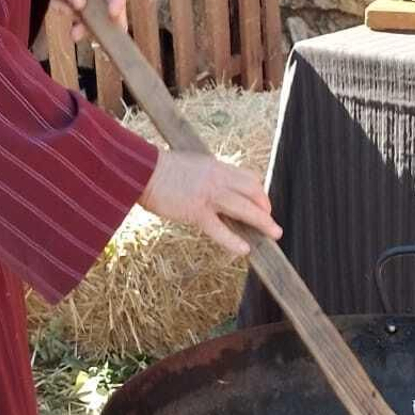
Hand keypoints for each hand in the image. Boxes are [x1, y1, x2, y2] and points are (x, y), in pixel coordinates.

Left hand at [35, 0, 127, 39]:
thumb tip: (79, 5)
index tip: (112, 14)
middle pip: (114, 4)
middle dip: (108, 22)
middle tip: (107, 38)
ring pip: (100, 16)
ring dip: (88, 26)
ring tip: (75, 34)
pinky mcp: (85, 6)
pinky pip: (85, 20)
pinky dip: (77, 26)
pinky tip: (70, 30)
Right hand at [140, 152, 280, 259]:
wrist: (140, 170)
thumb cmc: (159, 169)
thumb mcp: (191, 165)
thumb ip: (206, 176)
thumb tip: (214, 189)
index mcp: (216, 166)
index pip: (248, 178)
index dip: (259, 193)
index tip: (261, 204)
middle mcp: (217, 179)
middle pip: (253, 192)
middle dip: (265, 208)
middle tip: (270, 222)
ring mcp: (208, 196)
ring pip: (245, 209)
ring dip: (263, 222)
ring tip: (274, 234)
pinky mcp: (196, 212)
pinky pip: (220, 230)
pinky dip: (234, 241)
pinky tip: (244, 250)